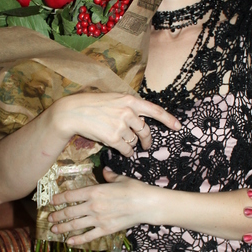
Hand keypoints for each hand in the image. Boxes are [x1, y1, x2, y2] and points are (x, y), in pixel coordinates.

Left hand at [48, 168, 150, 243]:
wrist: (147, 204)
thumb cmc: (135, 189)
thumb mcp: (121, 179)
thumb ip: (109, 176)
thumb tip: (105, 171)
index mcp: (95, 191)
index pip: (71, 195)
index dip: (59, 199)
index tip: (52, 202)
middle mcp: (93, 206)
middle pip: (69, 212)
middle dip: (57, 215)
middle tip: (49, 218)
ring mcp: (98, 219)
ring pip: (75, 225)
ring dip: (63, 228)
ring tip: (54, 230)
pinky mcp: (106, 229)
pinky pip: (88, 236)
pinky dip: (77, 240)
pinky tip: (69, 242)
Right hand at [54, 92, 180, 157]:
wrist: (74, 112)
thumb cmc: (93, 105)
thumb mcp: (114, 99)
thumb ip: (128, 107)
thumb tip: (141, 122)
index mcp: (130, 100)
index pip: (155, 110)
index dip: (168, 119)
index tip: (178, 126)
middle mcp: (128, 112)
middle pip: (145, 130)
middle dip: (147, 140)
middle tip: (146, 145)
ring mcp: (120, 125)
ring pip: (134, 141)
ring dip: (131, 145)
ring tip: (121, 143)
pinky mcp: (113, 137)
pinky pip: (126, 149)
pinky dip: (125, 152)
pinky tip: (120, 149)